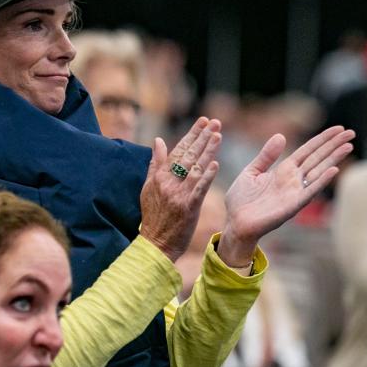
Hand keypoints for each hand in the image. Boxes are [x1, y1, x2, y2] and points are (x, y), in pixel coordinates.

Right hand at [139, 117, 221, 261]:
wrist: (155, 244)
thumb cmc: (153, 217)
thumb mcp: (148, 188)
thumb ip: (155, 163)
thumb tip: (158, 141)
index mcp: (159, 177)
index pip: (177, 150)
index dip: (191, 135)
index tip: (203, 122)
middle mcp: (168, 183)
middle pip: (188, 155)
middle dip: (202, 137)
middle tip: (215, 122)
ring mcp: (178, 195)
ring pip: (195, 168)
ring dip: (208, 151)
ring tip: (218, 135)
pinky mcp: (188, 207)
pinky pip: (199, 189)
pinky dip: (207, 176)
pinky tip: (215, 164)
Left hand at [219, 126, 354, 265]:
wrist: (235, 223)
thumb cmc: (241, 200)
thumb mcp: (252, 171)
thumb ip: (267, 156)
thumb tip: (281, 135)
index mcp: (284, 170)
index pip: (308, 150)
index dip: (322, 139)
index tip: (338, 128)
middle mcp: (293, 180)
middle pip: (318, 158)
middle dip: (334, 145)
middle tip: (351, 132)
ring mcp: (295, 192)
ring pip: (318, 171)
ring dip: (334, 159)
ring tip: (349, 145)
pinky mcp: (292, 206)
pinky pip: (309, 192)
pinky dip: (321, 181)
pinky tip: (334, 170)